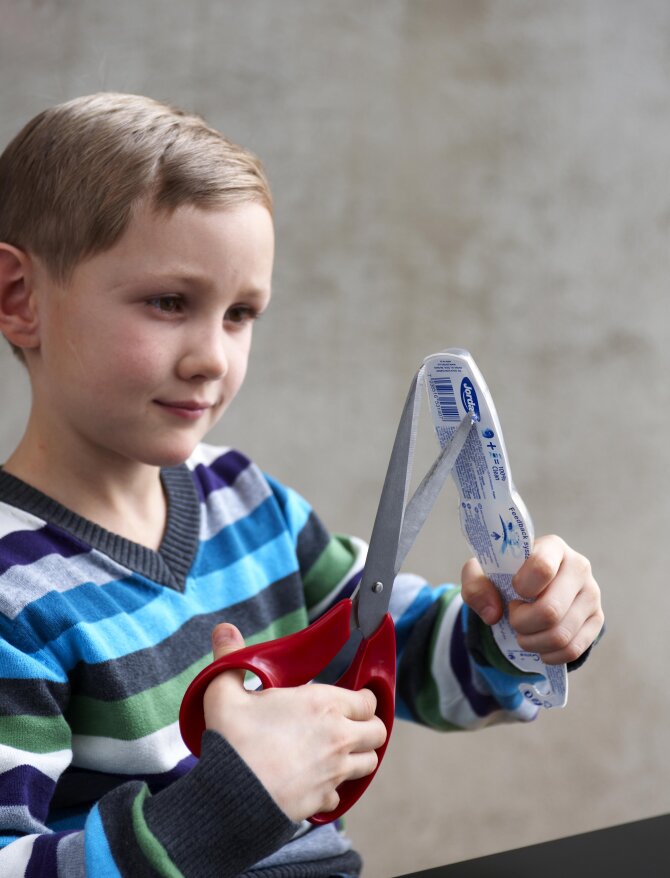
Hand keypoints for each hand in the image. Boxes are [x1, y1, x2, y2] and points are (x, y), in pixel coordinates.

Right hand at [202, 623, 386, 822]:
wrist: (227, 796)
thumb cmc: (232, 740)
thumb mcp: (224, 691)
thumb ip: (230, 658)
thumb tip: (224, 629)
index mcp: (323, 704)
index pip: (369, 700)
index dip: (363, 699)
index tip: (352, 699)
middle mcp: (338, 737)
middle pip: (378, 732)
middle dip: (368, 728)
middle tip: (349, 725)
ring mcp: (334, 772)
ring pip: (368, 764)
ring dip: (356, 757)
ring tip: (336, 753)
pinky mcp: (323, 800)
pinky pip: (340, 795)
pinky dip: (331, 788)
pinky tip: (313, 781)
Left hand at [461, 534, 602, 664]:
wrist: (532, 588)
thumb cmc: (506, 575)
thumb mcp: (482, 573)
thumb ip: (475, 586)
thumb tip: (492, 614)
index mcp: (552, 547)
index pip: (542, 568)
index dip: (522, 587)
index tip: (513, 591)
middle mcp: (578, 567)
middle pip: (550, 610)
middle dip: (522, 623)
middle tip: (514, 617)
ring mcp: (592, 594)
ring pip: (561, 635)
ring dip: (532, 642)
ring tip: (523, 632)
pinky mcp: (597, 619)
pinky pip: (573, 649)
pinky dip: (548, 654)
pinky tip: (538, 645)